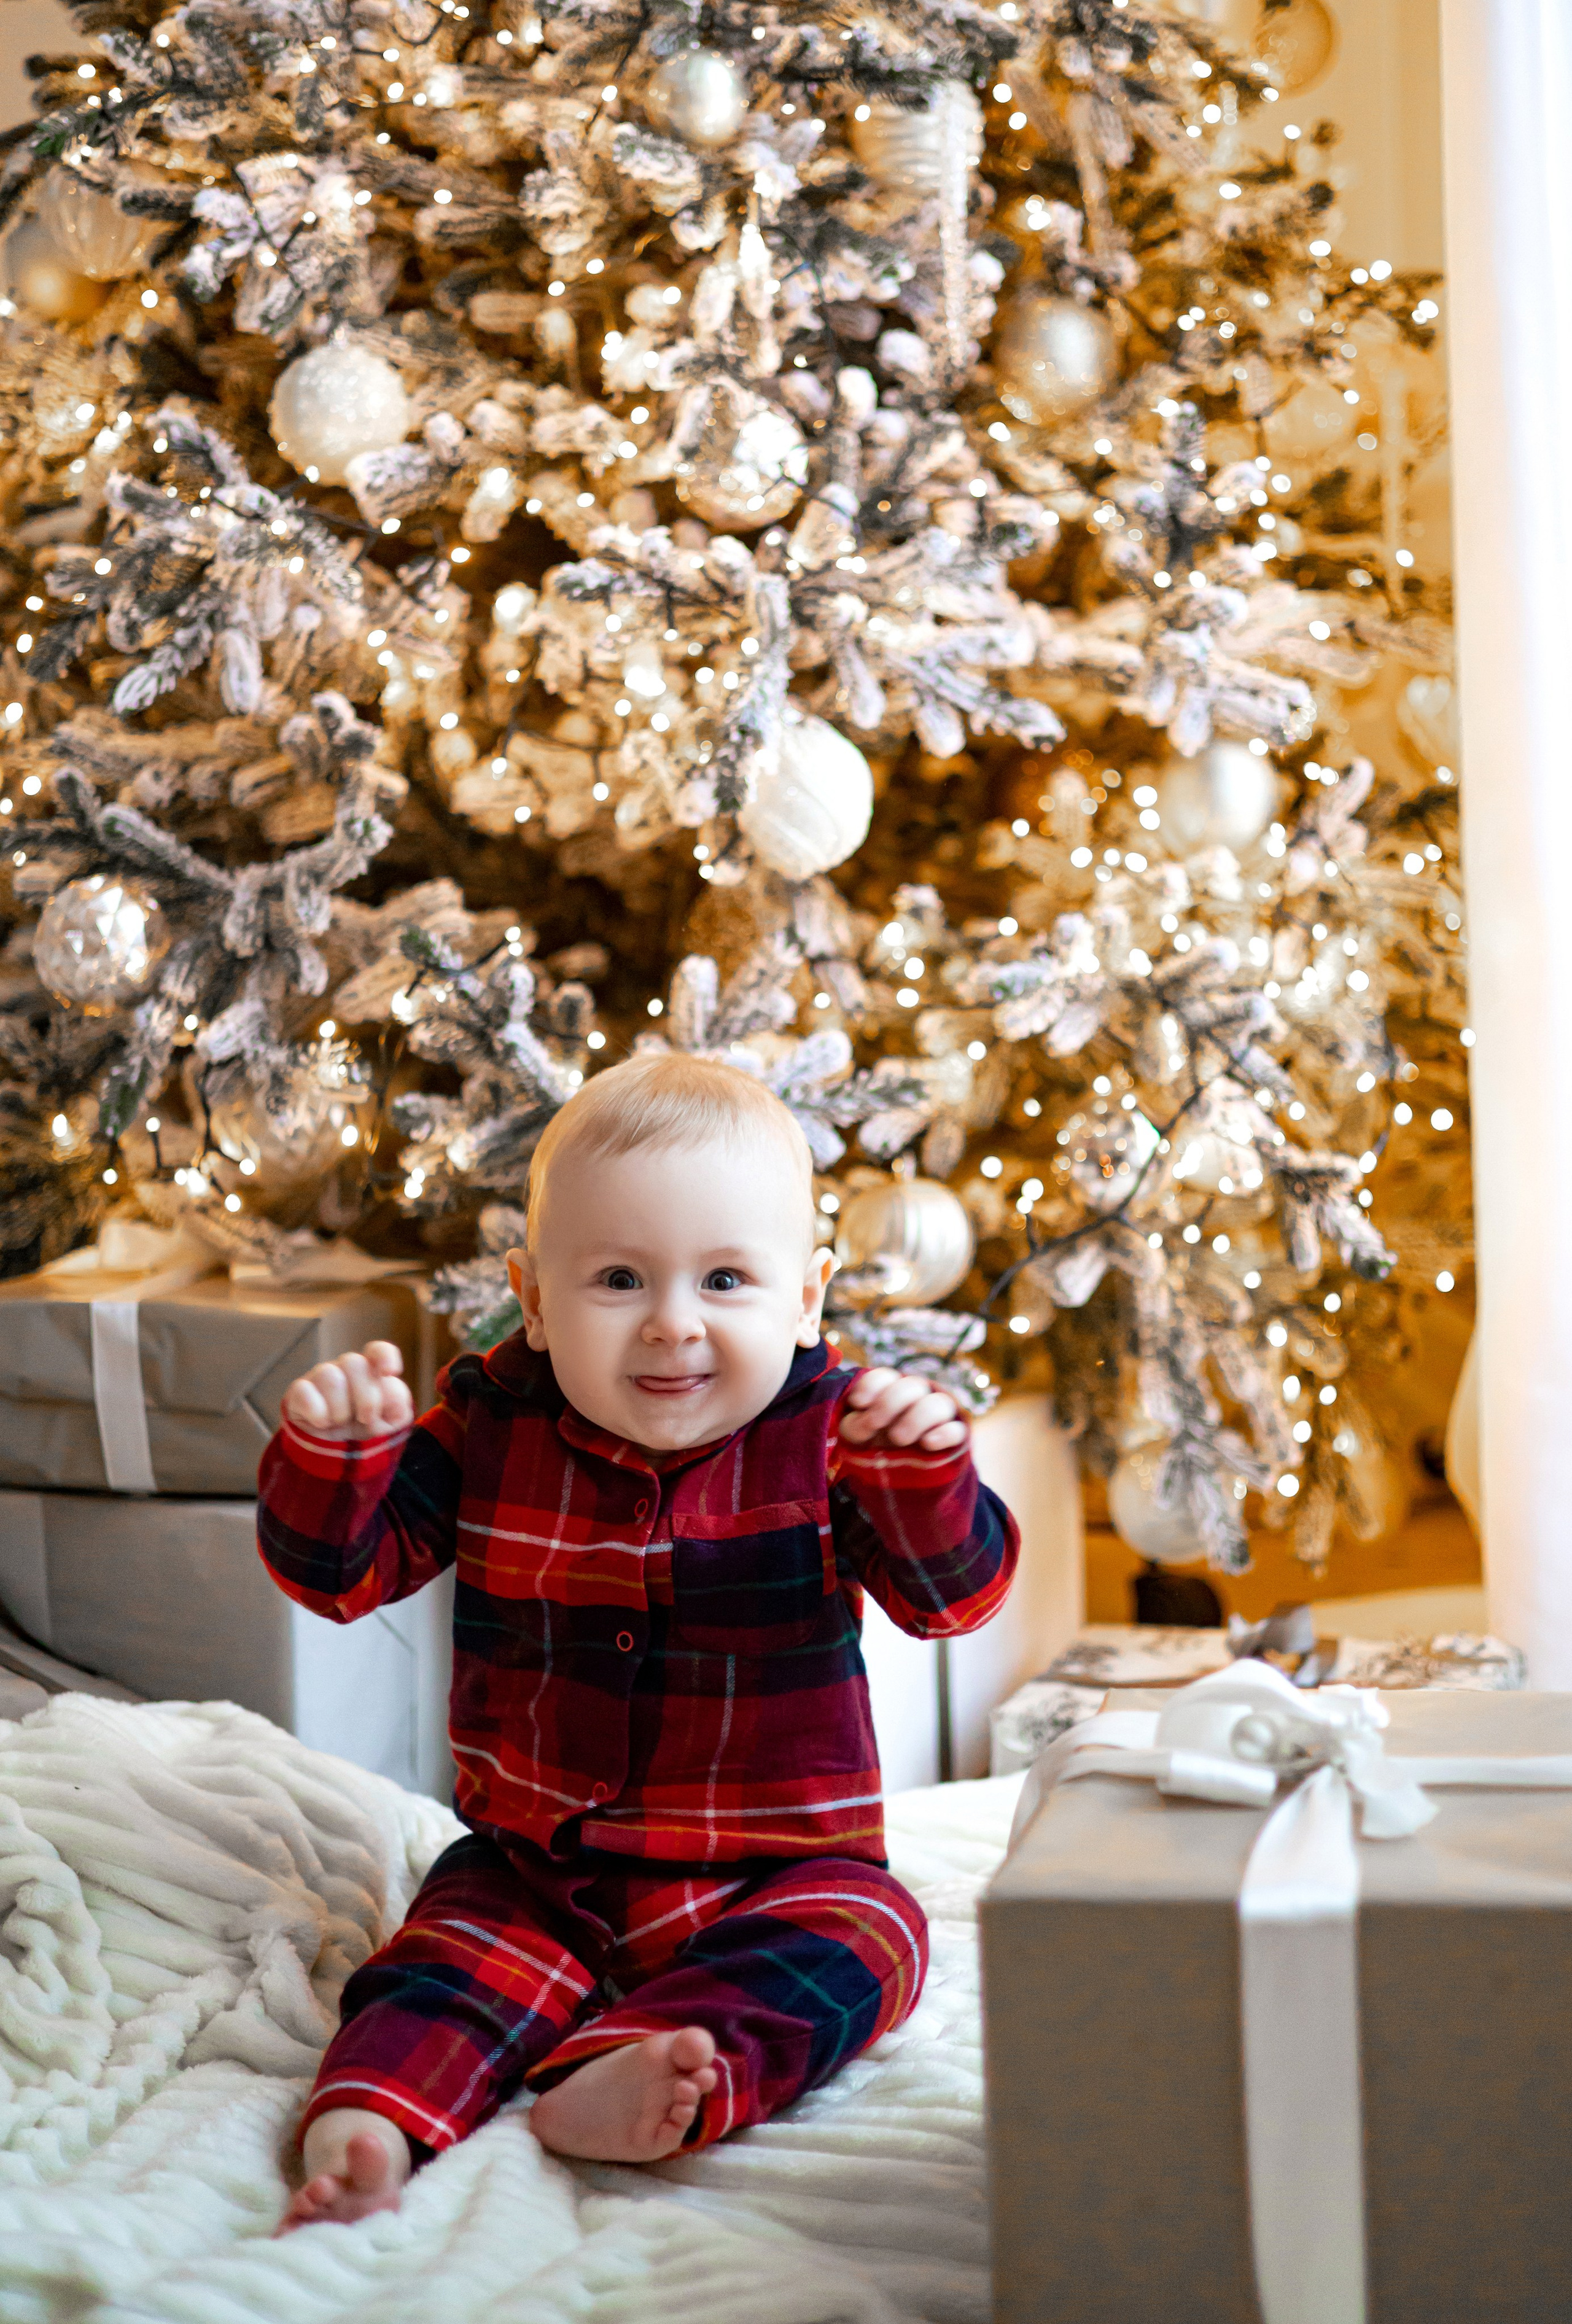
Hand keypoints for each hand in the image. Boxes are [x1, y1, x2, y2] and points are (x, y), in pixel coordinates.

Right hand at [281, 1341, 413, 1439]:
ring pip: (330, 1376)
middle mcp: (344, 1369)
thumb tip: (395, 1399)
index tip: (390, 1373)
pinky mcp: (298, 1392)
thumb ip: (398, 1409)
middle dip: (365, 1397)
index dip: (385, 1356)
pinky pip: (305, 1391)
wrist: (328, 1453)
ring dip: (340, 1409)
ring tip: (340, 1423)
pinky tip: (321, 1423)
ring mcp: (319, 1378)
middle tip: (366, 1419)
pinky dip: (317, 1412)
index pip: (378, 1350)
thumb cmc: (361, 1429)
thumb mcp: (388, 1424)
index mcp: (370, 1371)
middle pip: (354, 1362)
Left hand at [838, 1367, 967, 1454]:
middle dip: (890, 1403)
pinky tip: (927, 1442)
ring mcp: (939, 1416)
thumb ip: (855, 1426)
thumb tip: (866, 1422)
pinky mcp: (955, 1438)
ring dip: (916, 1419)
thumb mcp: (857, 1436)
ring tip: (898, 1439)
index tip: (858, 1403)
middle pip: (912, 1386)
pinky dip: (944, 1434)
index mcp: (892, 1391)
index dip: (872, 1386)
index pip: (885, 1377)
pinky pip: (957, 1430)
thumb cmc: (874, 1444)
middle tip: (876, 1424)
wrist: (897, 1474)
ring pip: (939, 1403)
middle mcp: (919, 1397)